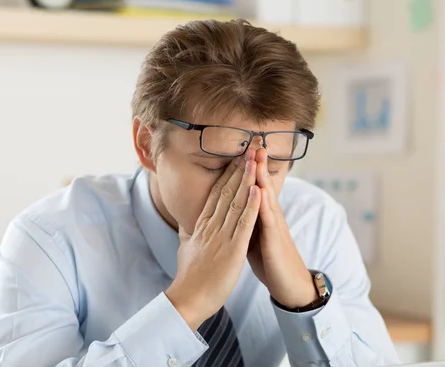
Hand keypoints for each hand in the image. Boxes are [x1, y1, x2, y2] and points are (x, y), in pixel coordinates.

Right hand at [165, 151, 260, 330]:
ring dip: (246, 179)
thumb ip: (189, 233)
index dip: (227, 173)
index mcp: (203, 225)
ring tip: (254, 159)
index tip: (237, 157)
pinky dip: (251, 206)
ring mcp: (222, 236)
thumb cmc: (189, 276)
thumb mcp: (186, 248)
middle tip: (249, 147)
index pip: (217, 193)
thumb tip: (187, 223)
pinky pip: (243, 224)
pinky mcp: (232, 249)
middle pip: (227, 191)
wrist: (188, 298)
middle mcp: (211, 225)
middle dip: (239, 168)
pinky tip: (258, 190)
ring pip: (236, 202)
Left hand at [247, 148, 317, 308]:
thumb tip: (231, 210)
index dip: (247, 167)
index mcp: (262, 215)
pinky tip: (259, 189)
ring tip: (256, 155)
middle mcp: (270, 216)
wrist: (290, 285)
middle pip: (262, 184)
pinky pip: (268, 219)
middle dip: (257, 162)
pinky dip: (263, 203)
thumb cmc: (270, 260)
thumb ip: (245, 220)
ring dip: (261, 175)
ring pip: (266, 196)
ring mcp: (275, 226)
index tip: (241, 147)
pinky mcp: (275, 240)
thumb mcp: (254, 236)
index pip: (254, 186)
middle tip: (253, 139)